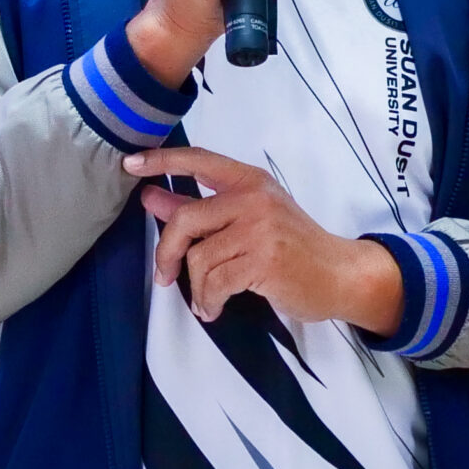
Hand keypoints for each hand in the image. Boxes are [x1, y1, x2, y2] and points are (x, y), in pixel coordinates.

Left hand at [122, 146, 403, 333]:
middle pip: (186, 220)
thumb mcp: (250, 219)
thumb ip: (200, 207)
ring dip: (197, 288)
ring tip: (208, 299)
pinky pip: (215, 283)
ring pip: (199, 258)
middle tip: (164, 277)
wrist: (340, 274)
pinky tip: (214, 308)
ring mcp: (260, 228)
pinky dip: (208, 301)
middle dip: (166, 253)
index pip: (198, 160)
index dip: (161, 160)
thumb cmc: (293, 247)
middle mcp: (254, 198)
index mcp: (249, 180)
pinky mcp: (264, 261)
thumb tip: (151, 197)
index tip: (129, 163)